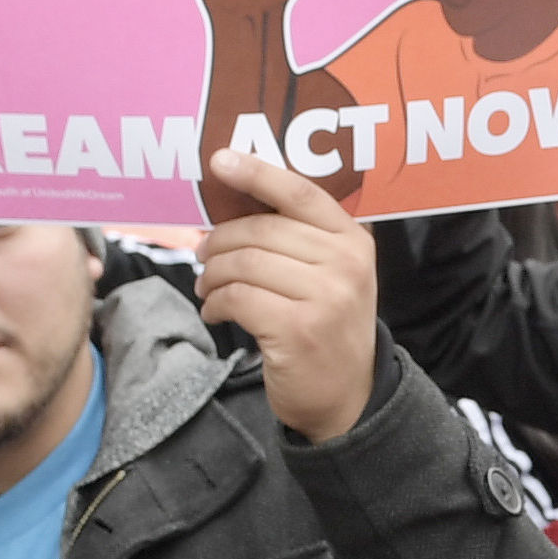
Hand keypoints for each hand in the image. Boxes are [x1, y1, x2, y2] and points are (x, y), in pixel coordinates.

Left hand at [197, 142, 382, 438]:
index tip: (220, 160)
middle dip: (220, 241)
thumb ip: (298, 239)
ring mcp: (326, 297)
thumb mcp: (331, 276)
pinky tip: (216, 311)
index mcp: (354, 241)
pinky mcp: (298, 329)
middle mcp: (346, 264)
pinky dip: (216, 303)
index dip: (257, 172)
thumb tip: (234, 203)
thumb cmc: (327, 328)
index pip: (300, 193)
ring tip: (207, 289)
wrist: (347, 398)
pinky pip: (237, 298)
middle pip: (261, 229)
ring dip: (213, 275)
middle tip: (203, 256)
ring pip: (244, 263)